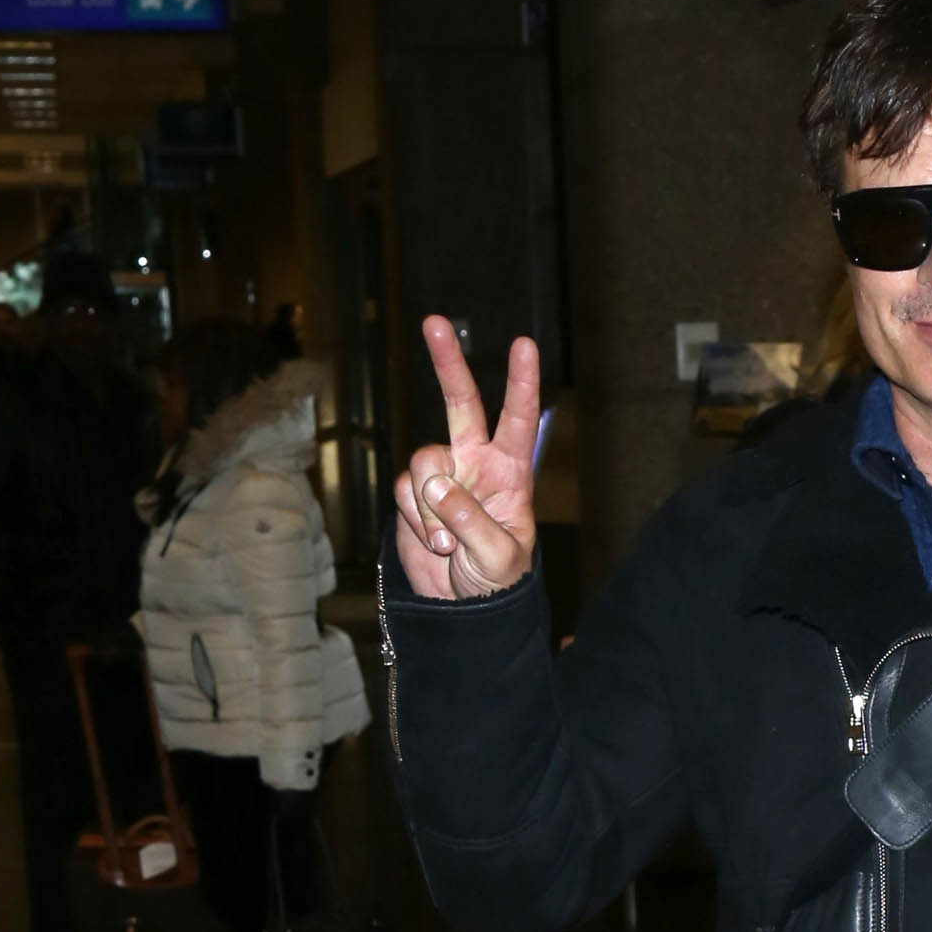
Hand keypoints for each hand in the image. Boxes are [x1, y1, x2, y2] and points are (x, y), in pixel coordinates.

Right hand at [393, 318, 539, 599]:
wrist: (462, 609)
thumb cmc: (495, 582)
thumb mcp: (497, 558)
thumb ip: (470, 521)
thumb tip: (435, 486)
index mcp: (510, 473)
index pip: (518, 421)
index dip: (521, 383)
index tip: (525, 345)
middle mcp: (475, 464)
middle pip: (461, 403)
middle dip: (447, 362)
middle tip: (434, 322)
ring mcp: (442, 477)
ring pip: (424, 463)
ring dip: (431, 509)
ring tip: (449, 546)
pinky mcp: (414, 496)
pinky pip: (406, 492)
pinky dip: (416, 522)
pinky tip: (434, 545)